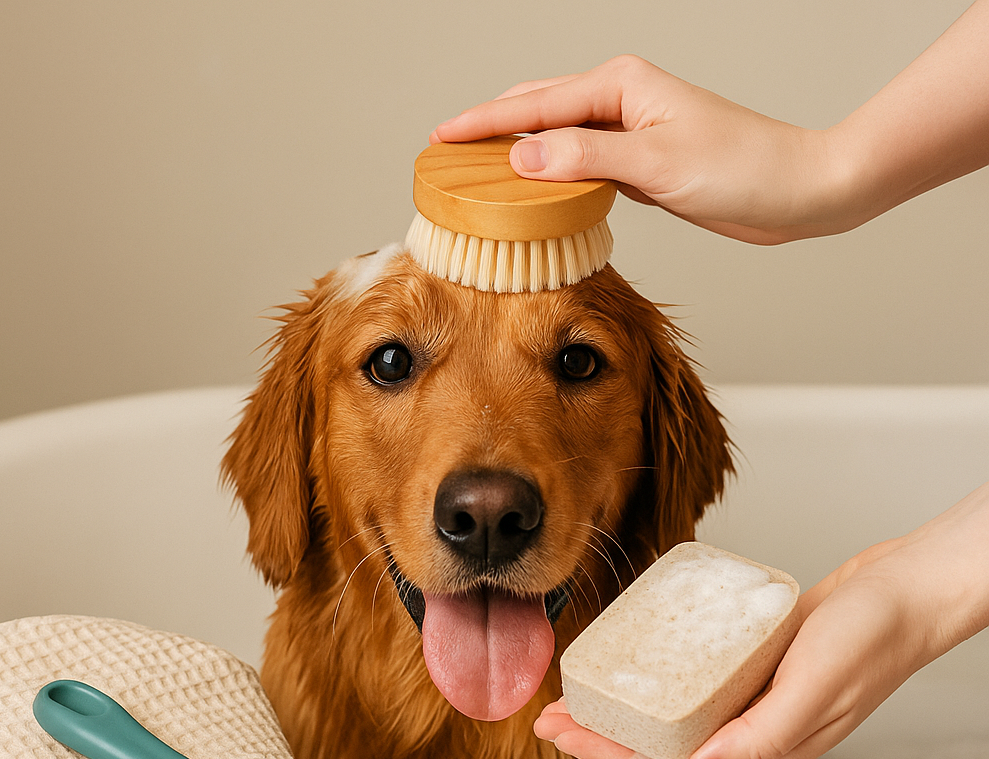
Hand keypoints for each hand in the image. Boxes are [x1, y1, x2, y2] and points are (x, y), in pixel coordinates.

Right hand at [432, 5, 988, 244]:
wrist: (797, 192)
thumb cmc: (742, 169)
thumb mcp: (656, 164)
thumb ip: (587, 159)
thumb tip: (523, 158)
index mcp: (621, 85)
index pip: (535, 104)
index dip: (483, 122)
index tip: (440, 137)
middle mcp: (622, 102)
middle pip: (539, 111)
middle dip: (491, 130)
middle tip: (445, 153)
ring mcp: (630, 133)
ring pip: (557, 139)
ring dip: (518, 155)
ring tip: (476, 175)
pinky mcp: (641, 165)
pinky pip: (580, 166)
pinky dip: (551, 178)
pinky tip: (533, 195)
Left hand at [535, 482, 988, 758]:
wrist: (901, 591)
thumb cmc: (871, 637)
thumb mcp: (815, 687)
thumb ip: (760, 736)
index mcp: (763, 750)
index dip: (608, 753)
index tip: (561, 733)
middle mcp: (752, 732)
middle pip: (660, 744)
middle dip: (601, 735)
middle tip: (551, 715)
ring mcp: (751, 700)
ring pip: (672, 716)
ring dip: (624, 708)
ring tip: (580, 693)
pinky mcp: (753, 668)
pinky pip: (693, 682)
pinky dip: (657, 679)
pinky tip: (634, 664)